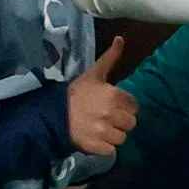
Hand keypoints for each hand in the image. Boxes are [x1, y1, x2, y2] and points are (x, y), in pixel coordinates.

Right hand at [67, 36, 137, 155]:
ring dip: (113, 135)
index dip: (125, 106)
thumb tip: (121, 38)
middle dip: (121, 121)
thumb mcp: (93, 73)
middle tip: (108, 119)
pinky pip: (112, 150)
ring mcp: (104, 132)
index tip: (114, 106)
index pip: (134, 105)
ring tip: (101, 129)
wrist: (53, 114)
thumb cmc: (76, 93)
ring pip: (122, 138)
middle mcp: (111, 114)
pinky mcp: (98, 147)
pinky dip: (105, 147)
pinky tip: (96, 139)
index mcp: (113, 95)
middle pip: (131, 123)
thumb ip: (110, 58)